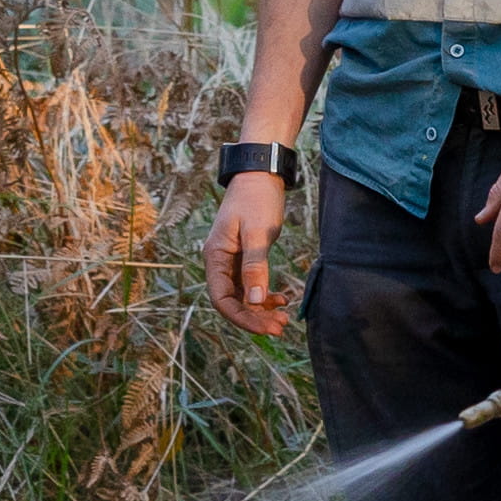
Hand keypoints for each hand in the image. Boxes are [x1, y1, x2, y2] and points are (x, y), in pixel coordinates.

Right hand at [208, 169, 297, 337]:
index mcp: (215, 257)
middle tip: (281, 326)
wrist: (261, 173)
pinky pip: (251, 284)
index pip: (222, 300)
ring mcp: (231, 260)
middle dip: (255, 317)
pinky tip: (282, 299)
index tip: (267, 327)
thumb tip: (256, 300)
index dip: (243, 318)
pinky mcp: (245, 257)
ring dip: (261, 309)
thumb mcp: (257, 232)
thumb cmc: (257, 199)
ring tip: (285, 317)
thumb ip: (255, 266)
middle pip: (232, 302)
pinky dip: (265, 294)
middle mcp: (219, 262)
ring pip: (243, 296)